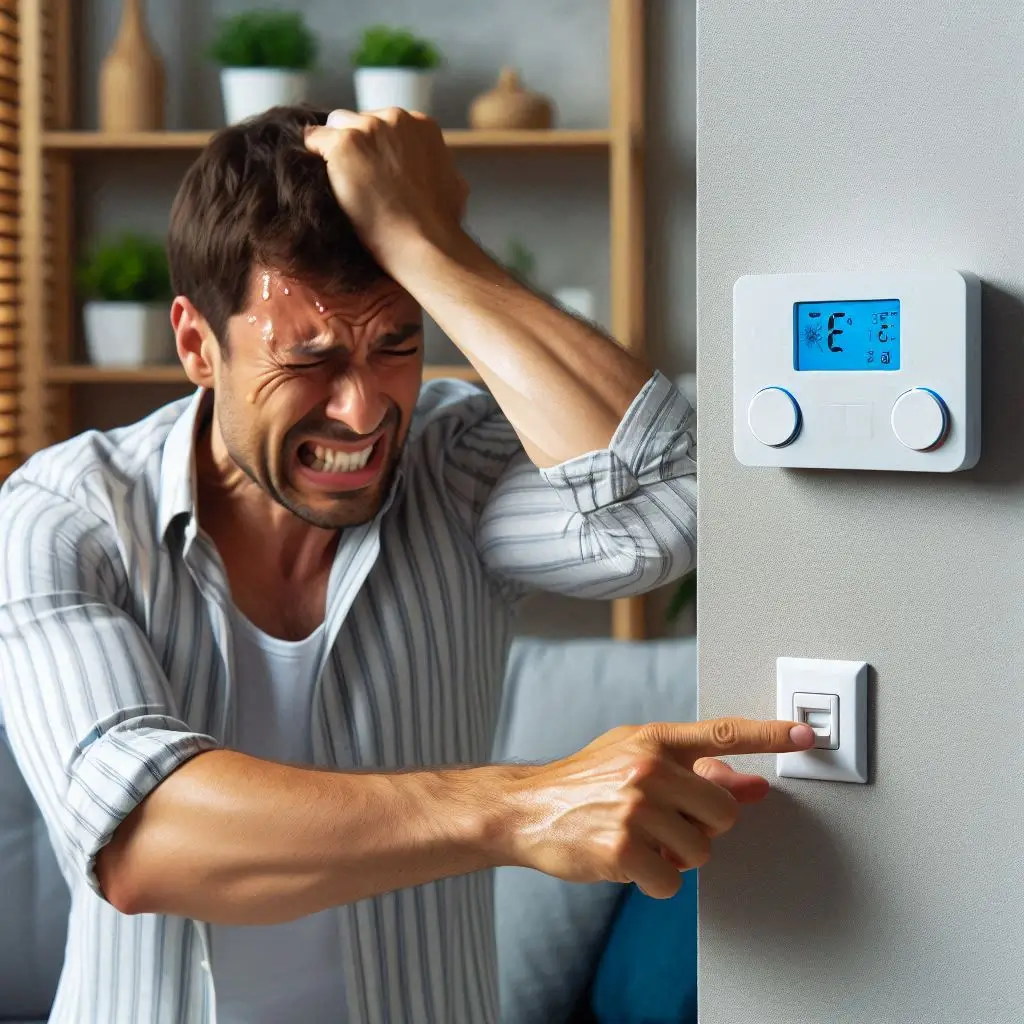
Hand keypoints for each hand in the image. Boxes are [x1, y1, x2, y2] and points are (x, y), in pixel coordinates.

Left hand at [304, 107, 468, 277]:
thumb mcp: (453, 184)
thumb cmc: (440, 224)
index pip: (385, 122)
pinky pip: (314, 141)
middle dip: (357, 145)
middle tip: (359, 180)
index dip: (377, 147)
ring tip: (342, 184)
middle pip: (358, 119)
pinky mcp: (344, 146)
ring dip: (335, 151)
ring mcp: (368, 129)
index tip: (376, 170)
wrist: (423, 243)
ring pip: (334, 127)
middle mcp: (395, 118)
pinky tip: (324, 182)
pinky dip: (315, 157)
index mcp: (421, 124)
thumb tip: (443, 170)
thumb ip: (438, 166)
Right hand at [504, 718, 814, 898]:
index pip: (724, 733)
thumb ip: (696, 770)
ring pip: (701, 852)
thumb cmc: (585, 782)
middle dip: (704, 827)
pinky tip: (627, 861)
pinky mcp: (622, 848)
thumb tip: (753, 785)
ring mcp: (635, 807)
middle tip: (666, 824)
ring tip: (642, 840)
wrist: (526, 808)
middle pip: (724, 812)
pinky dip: (654, 882)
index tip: (807, 736)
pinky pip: (671, 882)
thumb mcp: (637, 759)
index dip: (770, 734)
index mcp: (654, 740)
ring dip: (677, 859)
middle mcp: (647, 767)